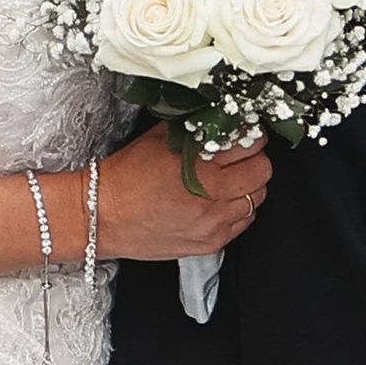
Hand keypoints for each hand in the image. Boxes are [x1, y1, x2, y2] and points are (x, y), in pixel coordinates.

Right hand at [97, 128, 270, 262]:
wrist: (103, 215)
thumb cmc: (125, 178)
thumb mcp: (160, 138)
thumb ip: (196, 129)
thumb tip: (222, 121)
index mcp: (199, 165)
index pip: (250, 143)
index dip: (251, 134)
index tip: (246, 133)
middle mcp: (210, 196)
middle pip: (262, 172)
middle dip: (255, 159)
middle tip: (242, 155)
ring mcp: (212, 223)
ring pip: (257, 198)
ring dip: (249, 186)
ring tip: (230, 179)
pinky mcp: (210, 243)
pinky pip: (244, 223)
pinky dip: (239, 209)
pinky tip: (221, 201)